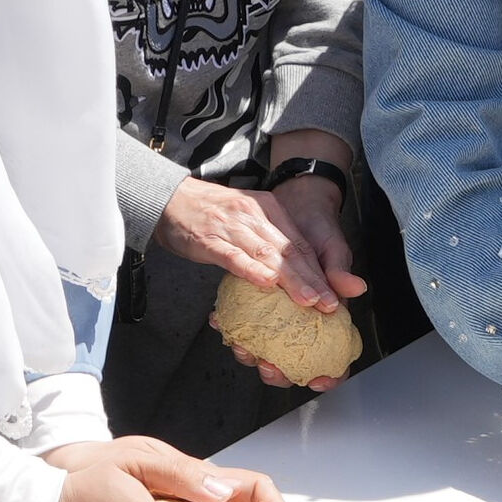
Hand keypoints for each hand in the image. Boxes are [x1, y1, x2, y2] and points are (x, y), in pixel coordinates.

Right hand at [155, 166, 369, 389]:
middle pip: (289, 251)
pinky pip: (234, 256)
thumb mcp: (246, 218)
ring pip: (267, 254)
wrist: (170, 197)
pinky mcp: (210, 239)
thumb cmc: (209, 213)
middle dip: (311, 280)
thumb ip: (269, 239)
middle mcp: (254, 216)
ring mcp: (232, 226)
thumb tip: (288, 272)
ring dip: (290, 279)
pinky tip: (266, 283)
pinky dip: (251, 270)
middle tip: (327, 304)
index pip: (299, 244)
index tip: (332, 296)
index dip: (318, 272)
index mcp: (268, 209)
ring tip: (307, 299)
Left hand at [234, 166, 366, 387]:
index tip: (317, 381)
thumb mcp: (332, 247)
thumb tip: (355, 288)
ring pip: (265, 347)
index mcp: (327, 313)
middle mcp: (301, 318)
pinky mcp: (255, 301)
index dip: (330, 374)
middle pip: (294, 360)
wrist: (295, 206)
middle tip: (267, 367)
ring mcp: (277, 313)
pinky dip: (231, 326)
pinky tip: (220, 322)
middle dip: (280, 373)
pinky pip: (243, 322)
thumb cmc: (319, 229)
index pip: (334, 353)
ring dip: (251, 353)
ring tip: (240, 348)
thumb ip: (338, 270)